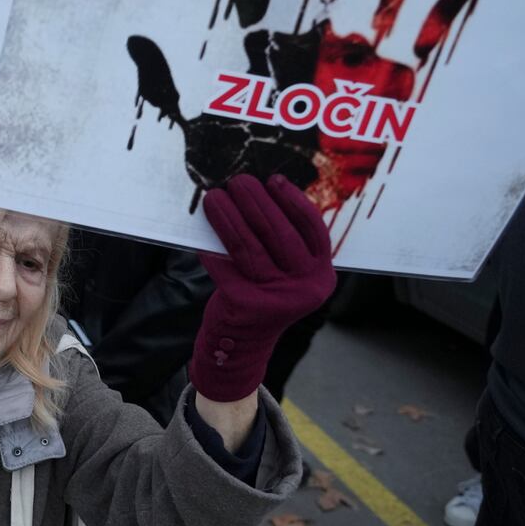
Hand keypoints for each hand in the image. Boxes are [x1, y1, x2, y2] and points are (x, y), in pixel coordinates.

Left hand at [189, 174, 335, 402]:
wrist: (243, 346)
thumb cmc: (264, 297)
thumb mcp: (287, 275)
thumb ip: (285, 244)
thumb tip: (261, 195)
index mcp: (322, 276)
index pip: (313, 230)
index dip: (294, 202)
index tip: (275, 180)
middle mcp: (305, 287)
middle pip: (279, 234)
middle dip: (256, 202)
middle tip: (239, 181)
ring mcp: (276, 297)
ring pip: (248, 246)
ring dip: (228, 217)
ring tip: (215, 197)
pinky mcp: (245, 304)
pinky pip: (223, 265)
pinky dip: (211, 247)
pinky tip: (202, 231)